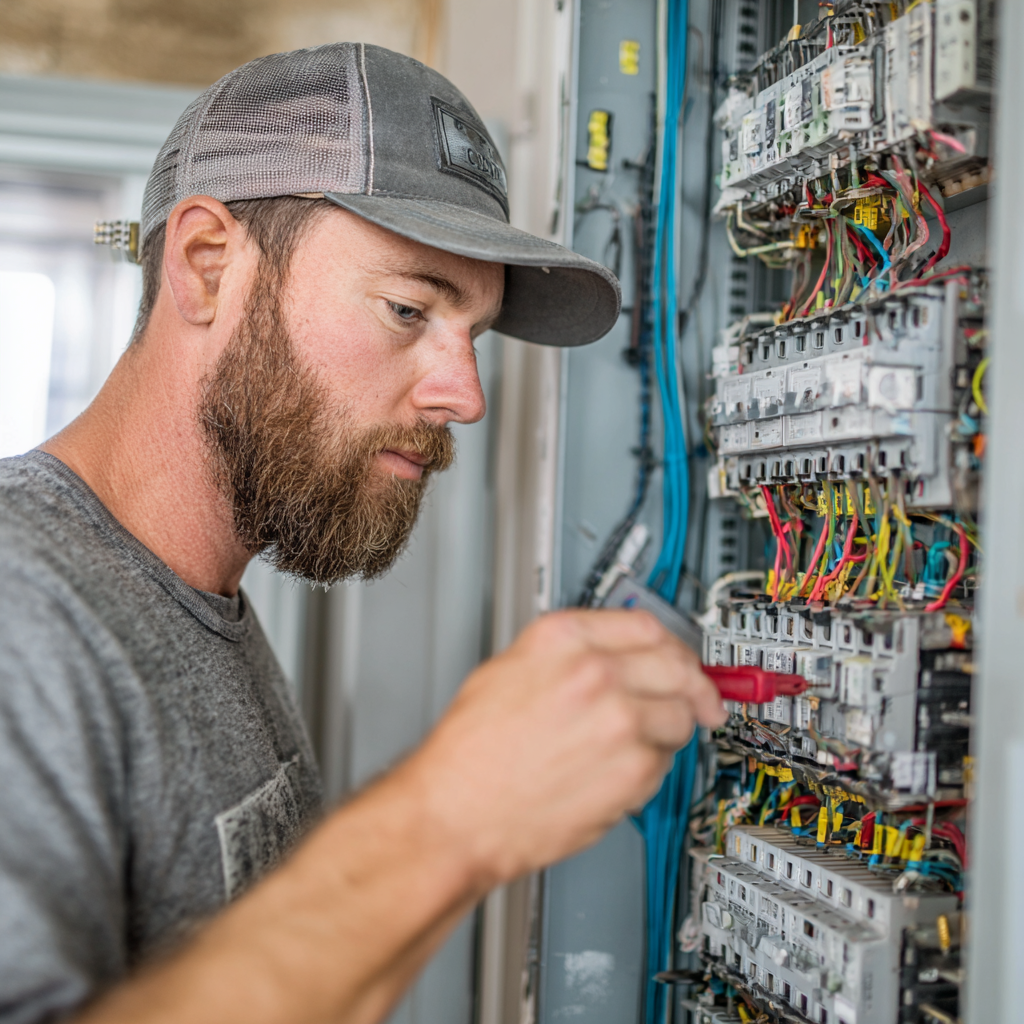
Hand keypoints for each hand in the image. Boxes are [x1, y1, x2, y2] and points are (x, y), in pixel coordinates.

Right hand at [408, 608, 726, 885]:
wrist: (456, 815)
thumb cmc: (469, 754)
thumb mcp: (506, 670)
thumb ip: (565, 654)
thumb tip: (610, 653)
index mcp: (563, 640)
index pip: (645, 624)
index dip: (670, 642)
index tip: (680, 654)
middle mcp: (597, 673)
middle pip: (677, 664)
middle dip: (693, 683)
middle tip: (701, 696)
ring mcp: (620, 722)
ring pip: (681, 715)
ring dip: (670, 728)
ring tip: (638, 743)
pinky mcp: (633, 772)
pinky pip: (665, 762)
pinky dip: (651, 768)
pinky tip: (616, 771)